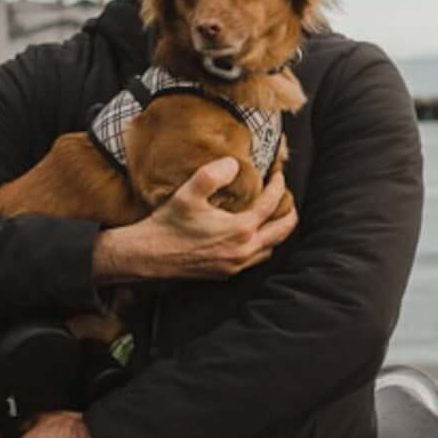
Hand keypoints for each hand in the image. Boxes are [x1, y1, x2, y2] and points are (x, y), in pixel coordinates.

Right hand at [93, 161, 295, 282]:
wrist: (148, 256)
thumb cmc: (167, 224)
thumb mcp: (188, 193)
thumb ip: (213, 174)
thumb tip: (233, 164)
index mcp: (240, 229)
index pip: (272, 204)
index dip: (279, 185)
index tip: (278, 173)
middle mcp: (243, 250)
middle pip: (282, 231)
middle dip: (289, 211)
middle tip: (286, 197)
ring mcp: (235, 265)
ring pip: (271, 248)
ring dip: (276, 231)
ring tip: (272, 217)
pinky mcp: (225, 273)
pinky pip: (254, 260)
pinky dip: (261, 246)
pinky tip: (250, 237)